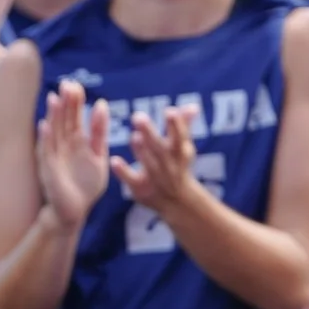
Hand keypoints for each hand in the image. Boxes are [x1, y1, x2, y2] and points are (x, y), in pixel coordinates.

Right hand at [35, 79, 110, 229]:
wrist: (73, 211)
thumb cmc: (86, 185)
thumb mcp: (99, 156)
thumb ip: (100, 133)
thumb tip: (101, 105)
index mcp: (76, 142)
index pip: (75, 117)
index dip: (75, 102)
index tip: (76, 84)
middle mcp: (63, 146)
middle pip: (64, 120)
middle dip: (66, 103)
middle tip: (67, 84)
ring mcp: (54, 157)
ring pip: (54, 132)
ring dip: (54, 116)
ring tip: (54, 98)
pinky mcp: (49, 170)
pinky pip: (46, 152)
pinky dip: (45, 138)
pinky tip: (45, 125)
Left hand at [111, 105, 202, 221]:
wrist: (177, 202)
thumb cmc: (177, 165)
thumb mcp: (183, 147)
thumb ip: (184, 125)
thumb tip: (194, 105)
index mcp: (180, 152)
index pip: (180, 136)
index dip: (176, 125)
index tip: (170, 110)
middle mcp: (169, 164)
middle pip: (161, 148)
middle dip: (150, 133)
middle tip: (138, 117)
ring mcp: (155, 178)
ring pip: (148, 163)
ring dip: (140, 151)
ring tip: (133, 136)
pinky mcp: (141, 188)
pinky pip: (131, 180)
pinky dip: (123, 171)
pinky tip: (114, 161)